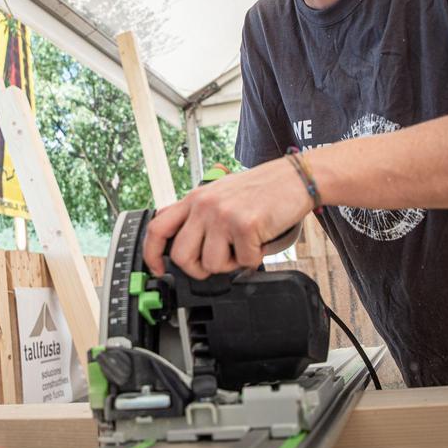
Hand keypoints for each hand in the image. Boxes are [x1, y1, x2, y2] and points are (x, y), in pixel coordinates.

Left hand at [142, 157, 311, 278]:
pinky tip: (260, 240)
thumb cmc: (262, 188)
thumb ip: (200, 215)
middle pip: (182, 256)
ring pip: (211, 264)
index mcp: (194, 198)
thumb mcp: (220, 194)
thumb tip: (185, 246)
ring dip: (231, 264)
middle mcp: (203, 205)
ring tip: (244, 245)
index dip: (152, 254)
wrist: (295, 177)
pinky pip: (243, 262)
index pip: (158, 228)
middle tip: (217, 263)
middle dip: (199, 269)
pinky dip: (255, 258)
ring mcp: (222, 214)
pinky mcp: (244, 224)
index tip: (158, 269)